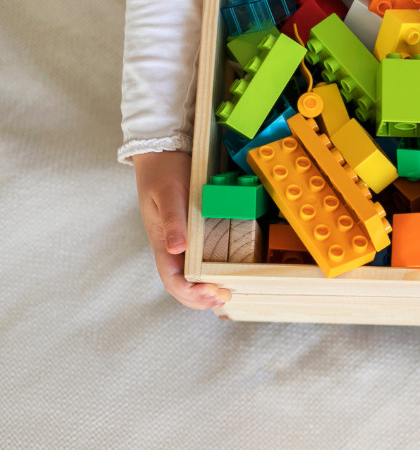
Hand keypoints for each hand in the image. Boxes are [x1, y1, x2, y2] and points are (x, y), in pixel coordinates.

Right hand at [133, 151, 231, 310]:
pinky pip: (200, 261)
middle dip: (202, 298)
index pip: (173, 280)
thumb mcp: (169, 193)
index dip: (191, 293)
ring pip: (191, 277)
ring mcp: (181, 241)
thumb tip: (176, 248)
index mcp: (162, 242)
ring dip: (207, 290)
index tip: (213, 292)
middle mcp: (171, 247)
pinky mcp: (192, 233)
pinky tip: (227, 277)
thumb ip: (172, 220)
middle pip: (182, 286)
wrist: (162, 151)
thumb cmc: (163, 171)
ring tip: (228, 294)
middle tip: (227, 297)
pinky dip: (212, 274)